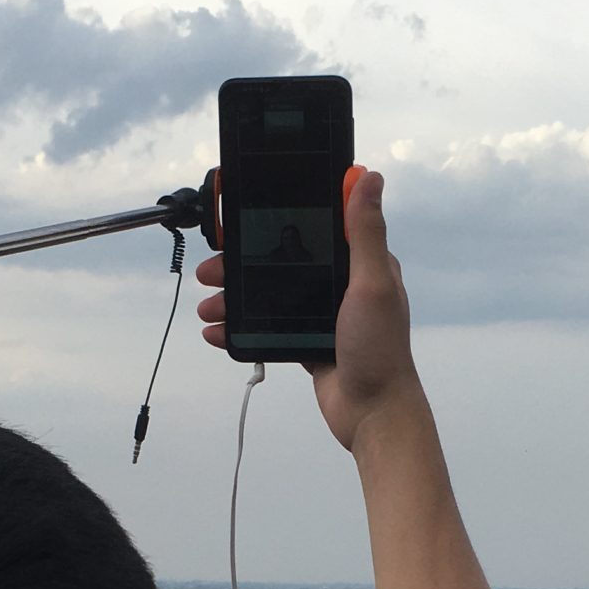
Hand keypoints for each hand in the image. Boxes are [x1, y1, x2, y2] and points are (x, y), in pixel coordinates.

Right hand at [197, 168, 421, 451]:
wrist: (372, 413)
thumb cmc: (379, 349)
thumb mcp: (372, 284)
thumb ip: (365, 232)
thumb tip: (368, 175)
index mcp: (361, 264)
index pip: (317, 225)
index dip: (281, 215)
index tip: (244, 215)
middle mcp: (341, 284)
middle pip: (283, 260)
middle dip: (242, 263)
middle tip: (212, 269)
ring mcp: (322, 314)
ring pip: (269, 294)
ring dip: (235, 297)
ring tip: (209, 305)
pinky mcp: (307, 341)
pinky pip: (267, 326)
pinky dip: (241, 327)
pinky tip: (218, 331)